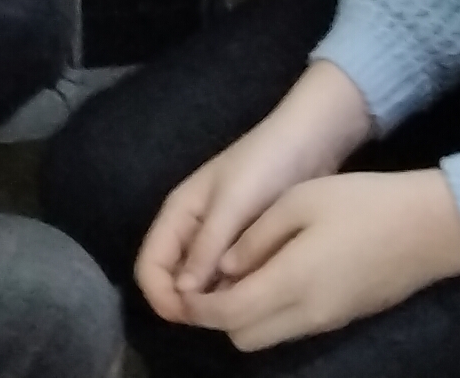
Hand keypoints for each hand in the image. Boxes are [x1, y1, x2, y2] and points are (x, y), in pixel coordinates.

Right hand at [134, 60, 376, 321]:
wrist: (310, 141)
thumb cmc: (264, 165)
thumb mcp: (233, 204)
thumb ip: (206, 246)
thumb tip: (183, 294)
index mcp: (178, 215)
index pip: (149, 266)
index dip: (161, 296)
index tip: (191, 318)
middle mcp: (192, 230)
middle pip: (172, 280)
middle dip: (188, 304)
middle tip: (222, 319)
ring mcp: (218, 239)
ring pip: (202, 283)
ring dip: (214, 301)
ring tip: (242, 311)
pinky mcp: (243, 244)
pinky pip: (228, 278)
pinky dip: (235, 292)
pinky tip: (256, 299)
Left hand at [177, 170, 459, 352]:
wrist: (431, 227)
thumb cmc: (363, 203)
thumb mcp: (301, 202)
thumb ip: (256, 238)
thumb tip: (222, 267)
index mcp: (290, 283)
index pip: (227, 313)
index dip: (198, 304)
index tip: (183, 286)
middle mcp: (305, 313)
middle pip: (243, 336)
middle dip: (219, 314)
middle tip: (212, 278)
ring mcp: (327, 321)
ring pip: (267, 337)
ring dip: (246, 314)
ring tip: (242, 273)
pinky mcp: (343, 317)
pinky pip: (293, 327)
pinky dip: (273, 312)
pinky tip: (276, 275)